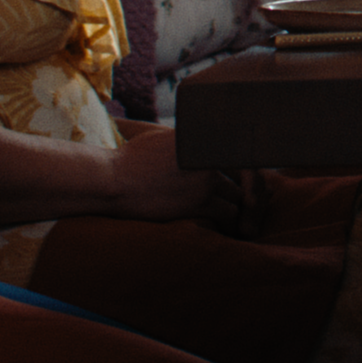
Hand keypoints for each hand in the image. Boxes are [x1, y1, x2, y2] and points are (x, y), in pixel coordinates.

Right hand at [107, 126, 238, 222]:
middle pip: (247, 172)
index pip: (243, 148)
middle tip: (247, 200)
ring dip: (239, 205)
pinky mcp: (200, 202)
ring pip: (240, 195)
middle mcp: (210, 155)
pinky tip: (225, 225)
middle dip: (247, 187)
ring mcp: (207, 178)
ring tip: (238, 215)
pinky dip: (231, 220)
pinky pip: (229, 213)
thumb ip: (190, 142)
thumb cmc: (131, 159)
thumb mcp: (165, 137)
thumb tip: (201, 144)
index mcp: (205, 137)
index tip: (246, 178)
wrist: (113, 180)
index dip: (248, 165)